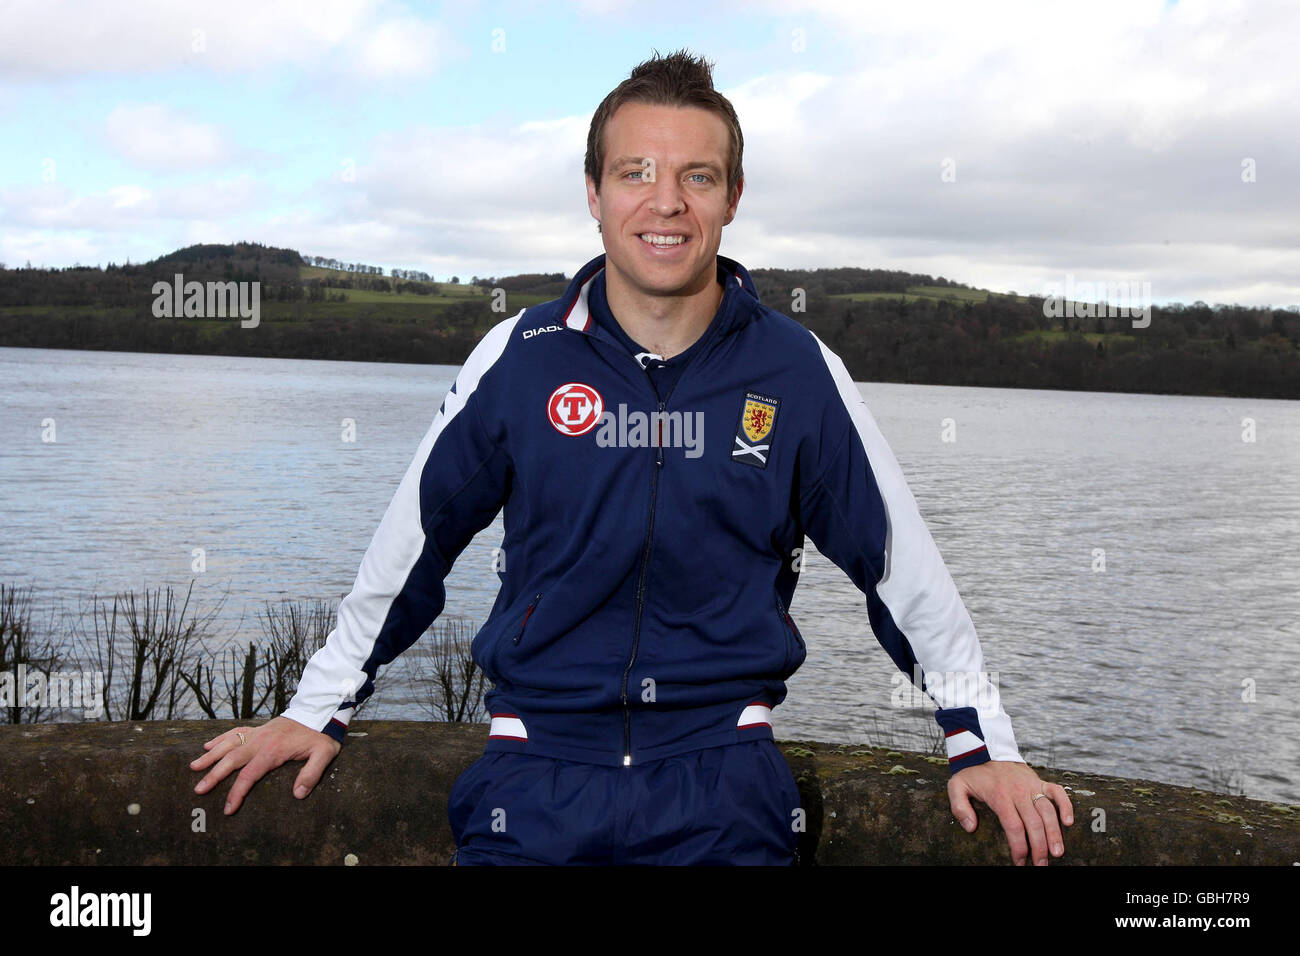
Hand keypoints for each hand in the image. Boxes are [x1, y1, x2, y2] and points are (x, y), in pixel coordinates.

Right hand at [190, 716, 341, 814]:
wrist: (320, 711)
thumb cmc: (321, 735)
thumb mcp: (324, 754)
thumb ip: (312, 774)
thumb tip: (298, 794)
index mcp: (273, 751)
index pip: (249, 775)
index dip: (237, 793)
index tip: (228, 809)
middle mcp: (260, 742)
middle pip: (231, 760)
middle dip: (214, 776)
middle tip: (198, 790)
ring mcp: (257, 733)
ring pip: (228, 744)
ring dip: (210, 756)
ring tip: (193, 767)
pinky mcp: (258, 729)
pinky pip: (235, 732)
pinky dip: (220, 738)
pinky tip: (207, 745)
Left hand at [948, 760, 1073, 864]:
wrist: (986, 750)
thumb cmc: (973, 772)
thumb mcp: (956, 786)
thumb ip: (959, 807)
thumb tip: (971, 828)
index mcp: (999, 796)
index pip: (1013, 826)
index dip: (1019, 846)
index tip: (1019, 862)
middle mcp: (1019, 791)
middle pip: (1034, 823)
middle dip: (1039, 847)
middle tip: (1041, 865)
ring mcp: (1032, 785)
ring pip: (1048, 811)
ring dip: (1054, 833)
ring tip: (1057, 852)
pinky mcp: (1040, 781)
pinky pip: (1057, 792)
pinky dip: (1066, 805)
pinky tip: (1069, 822)